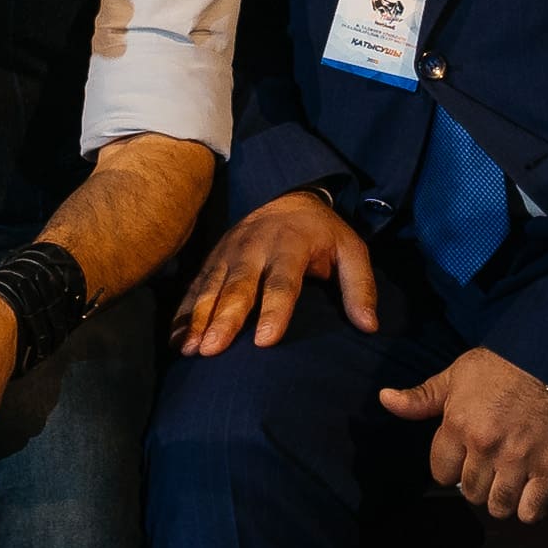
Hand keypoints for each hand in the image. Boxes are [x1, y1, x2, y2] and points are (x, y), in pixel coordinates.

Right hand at [177, 189, 382, 352]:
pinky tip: (177, 341)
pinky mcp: (213, 260)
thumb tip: (369, 326)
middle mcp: (254, 247)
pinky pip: (196, 288)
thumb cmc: (323, 234)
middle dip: (224, 319)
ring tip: (190, 350)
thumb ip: (360, 286)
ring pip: (211, 288)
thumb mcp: (352, 250)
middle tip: (212, 350)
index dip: (273, 311)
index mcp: (291, 245)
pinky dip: (184, 314)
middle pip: (238, 287)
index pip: (282, 282)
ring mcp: (229, 252)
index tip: (265, 341)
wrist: (288, 197)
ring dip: (198, 320)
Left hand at [381, 349, 547, 523]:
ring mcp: (519, 461)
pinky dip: (528, 508)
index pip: (441, 473)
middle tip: (491, 467)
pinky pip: (530, 512)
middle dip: (477, 482)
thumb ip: (422, 396)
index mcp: (458, 425)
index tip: (465, 456)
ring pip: (498, 507)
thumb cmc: (504, 365)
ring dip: (501, 498)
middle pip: (470, 493)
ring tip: (509, 481)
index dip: (452, 466)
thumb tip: (384, 399)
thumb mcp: (457, 374)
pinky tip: (530, 491)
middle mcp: (485, 447)